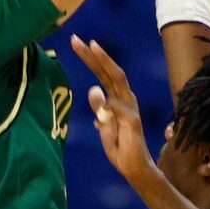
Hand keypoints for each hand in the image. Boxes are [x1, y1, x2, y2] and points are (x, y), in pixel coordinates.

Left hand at [72, 36, 160, 186]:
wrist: (134, 168)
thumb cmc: (120, 147)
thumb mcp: (103, 125)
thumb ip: (99, 108)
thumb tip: (93, 89)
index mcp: (117, 99)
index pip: (102, 74)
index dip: (90, 59)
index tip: (75, 42)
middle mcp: (125, 99)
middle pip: (110, 71)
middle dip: (93, 55)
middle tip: (77, 39)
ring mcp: (130, 108)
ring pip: (117, 80)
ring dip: (104, 62)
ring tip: (92, 47)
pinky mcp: (133, 121)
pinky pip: (119, 107)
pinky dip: (108, 101)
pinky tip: (97, 92)